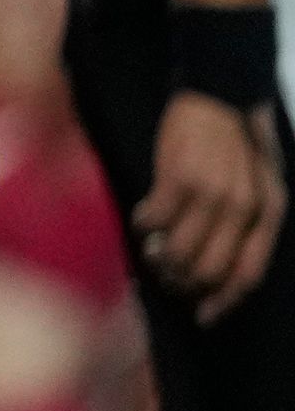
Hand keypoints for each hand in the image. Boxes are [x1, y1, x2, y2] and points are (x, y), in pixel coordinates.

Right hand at [134, 93, 285, 322]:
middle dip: (186, 281)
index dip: (224, 300)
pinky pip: (156, 219)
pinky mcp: (179, 177)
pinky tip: (143, 220)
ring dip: (161, 257)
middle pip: (210, 268)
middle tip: (169, 278)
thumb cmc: (237, 144)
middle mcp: (243, 209)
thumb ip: (244, 222)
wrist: (220, 96)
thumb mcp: (257, 186)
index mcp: (266, 214)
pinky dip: (145, 226)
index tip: (202, 314)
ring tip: (152, 251)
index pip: (247, 273)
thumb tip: (214, 265)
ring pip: (180, 249)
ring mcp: (211, 194)